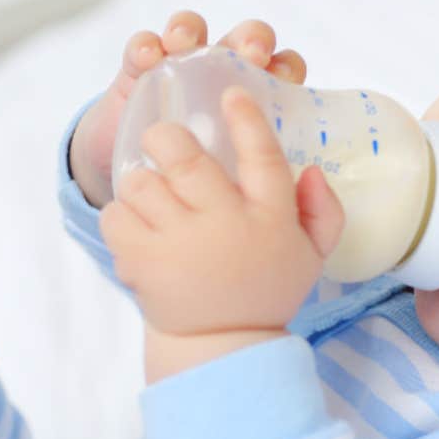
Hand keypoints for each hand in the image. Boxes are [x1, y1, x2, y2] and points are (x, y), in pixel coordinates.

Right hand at [70, 12, 307, 208]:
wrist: (141, 208)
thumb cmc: (205, 202)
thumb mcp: (249, 205)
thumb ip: (294, 201)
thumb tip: (315, 173)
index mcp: (259, 103)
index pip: (283, 70)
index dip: (285, 67)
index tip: (281, 79)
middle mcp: (224, 79)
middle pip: (245, 39)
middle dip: (251, 37)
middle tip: (249, 53)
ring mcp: (181, 72)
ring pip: (194, 31)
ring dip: (192, 28)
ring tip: (184, 43)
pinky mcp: (139, 76)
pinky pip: (143, 50)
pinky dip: (146, 46)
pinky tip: (149, 58)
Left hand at [99, 87, 344, 367]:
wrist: (222, 346)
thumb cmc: (265, 288)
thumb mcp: (311, 254)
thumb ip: (322, 210)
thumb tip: (310, 169)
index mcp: (270, 219)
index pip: (263, 157)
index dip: (246, 119)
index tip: (231, 93)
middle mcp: (224, 226)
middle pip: (186, 159)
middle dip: (167, 138)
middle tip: (163, 139)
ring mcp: (180, 245)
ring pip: (142, 183)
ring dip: (142, 181)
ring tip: (150, 194)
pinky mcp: (142, 263)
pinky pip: (116, 216)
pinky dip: (121, 214)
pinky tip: (137, 226)